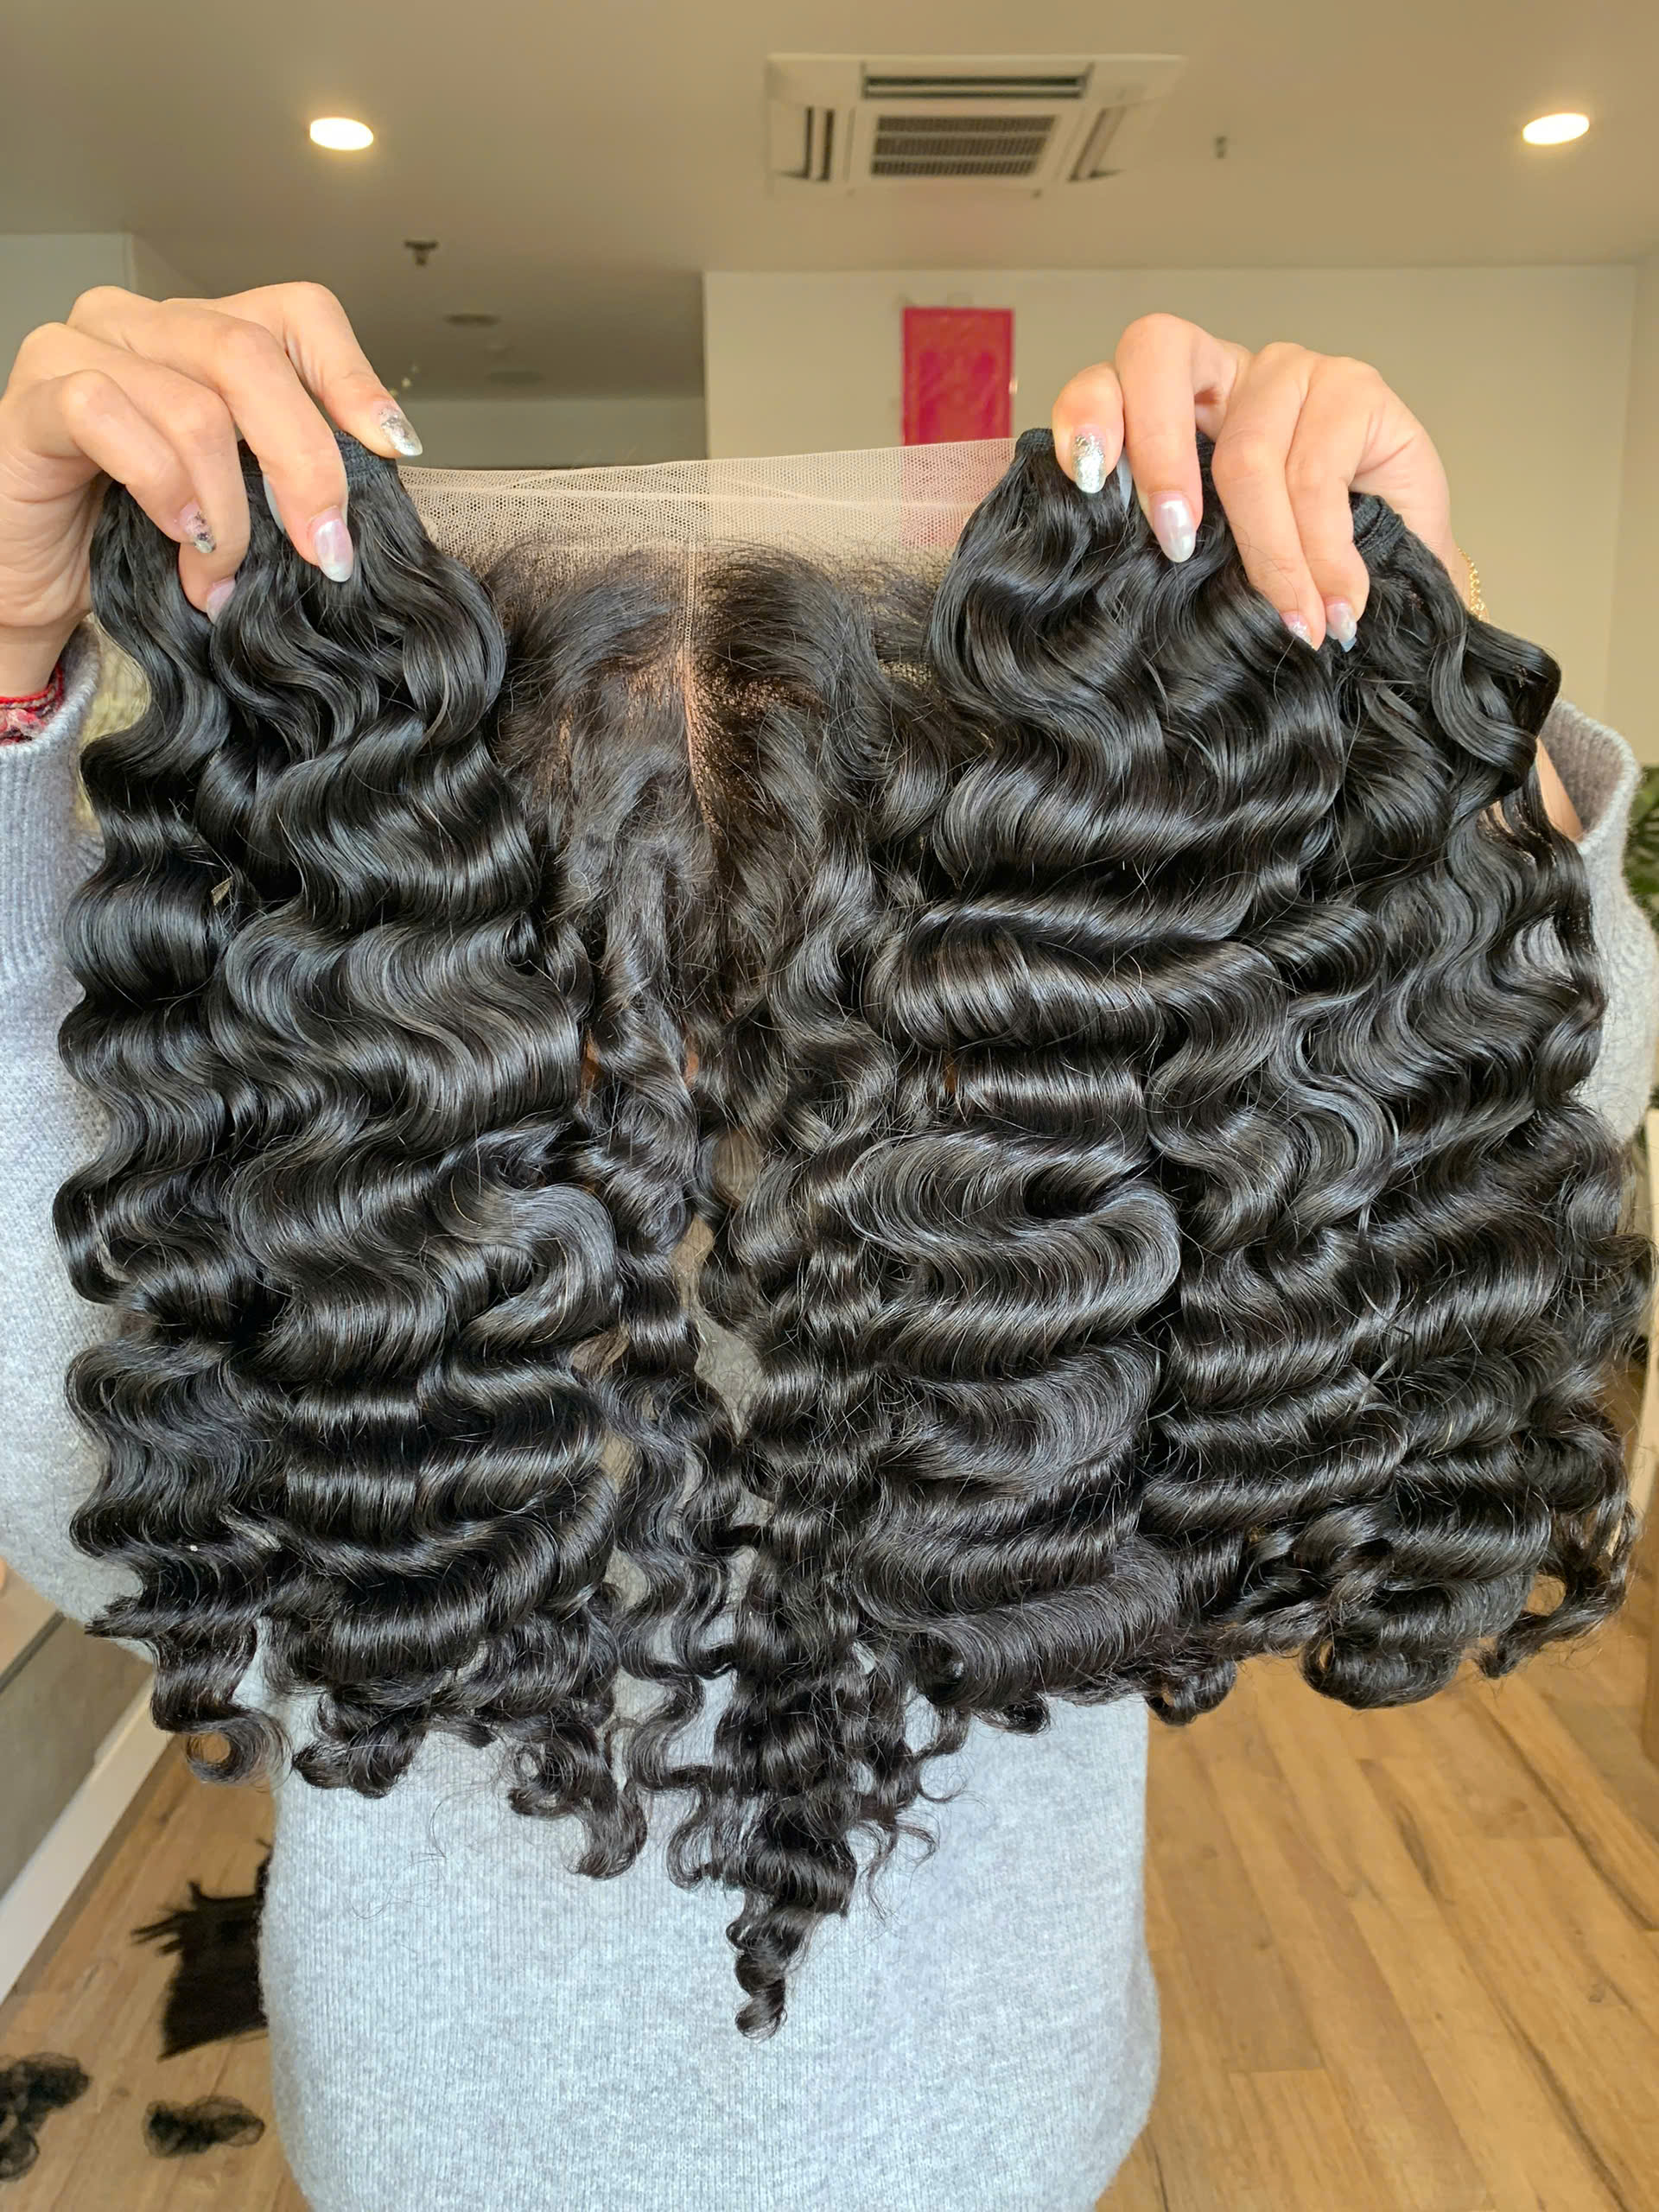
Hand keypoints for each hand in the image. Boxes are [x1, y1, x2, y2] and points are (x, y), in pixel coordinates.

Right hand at [0, 283, 421, 694]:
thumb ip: (290, 469)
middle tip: (323, 548)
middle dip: (305, 463)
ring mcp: (82, 348)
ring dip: (228, 512)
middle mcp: (143, 323)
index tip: (392, 452)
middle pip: (252, 355)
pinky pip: (112, 419)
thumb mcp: (238, 499)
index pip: (298, 313)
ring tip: (223, 574)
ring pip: (194, 405)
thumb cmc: (137, 537)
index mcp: (203, 334)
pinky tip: (177, 539)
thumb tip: (379, 477)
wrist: (40, 582)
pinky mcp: (36, 396)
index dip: (352, 378)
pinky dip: (163, 492)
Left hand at [1048, 316, 1580, 837]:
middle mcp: (1220, 371)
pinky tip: (1334, 609)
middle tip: (1178, 548)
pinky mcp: (1358, 387)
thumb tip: (1099, 590)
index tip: (1089, 483)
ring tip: (1291, 626)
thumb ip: (1159, 551)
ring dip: (1269, 559)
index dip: (1089, 415)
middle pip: (1158, 352)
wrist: (1393, 592)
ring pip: (1248, 453)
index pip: (1106, 377)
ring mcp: (1290, 371)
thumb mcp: (1207, 566)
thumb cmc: (1284, 581)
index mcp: (1164, 405)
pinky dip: (1324, 556)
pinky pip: (1319, 475)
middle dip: (1157, 453)